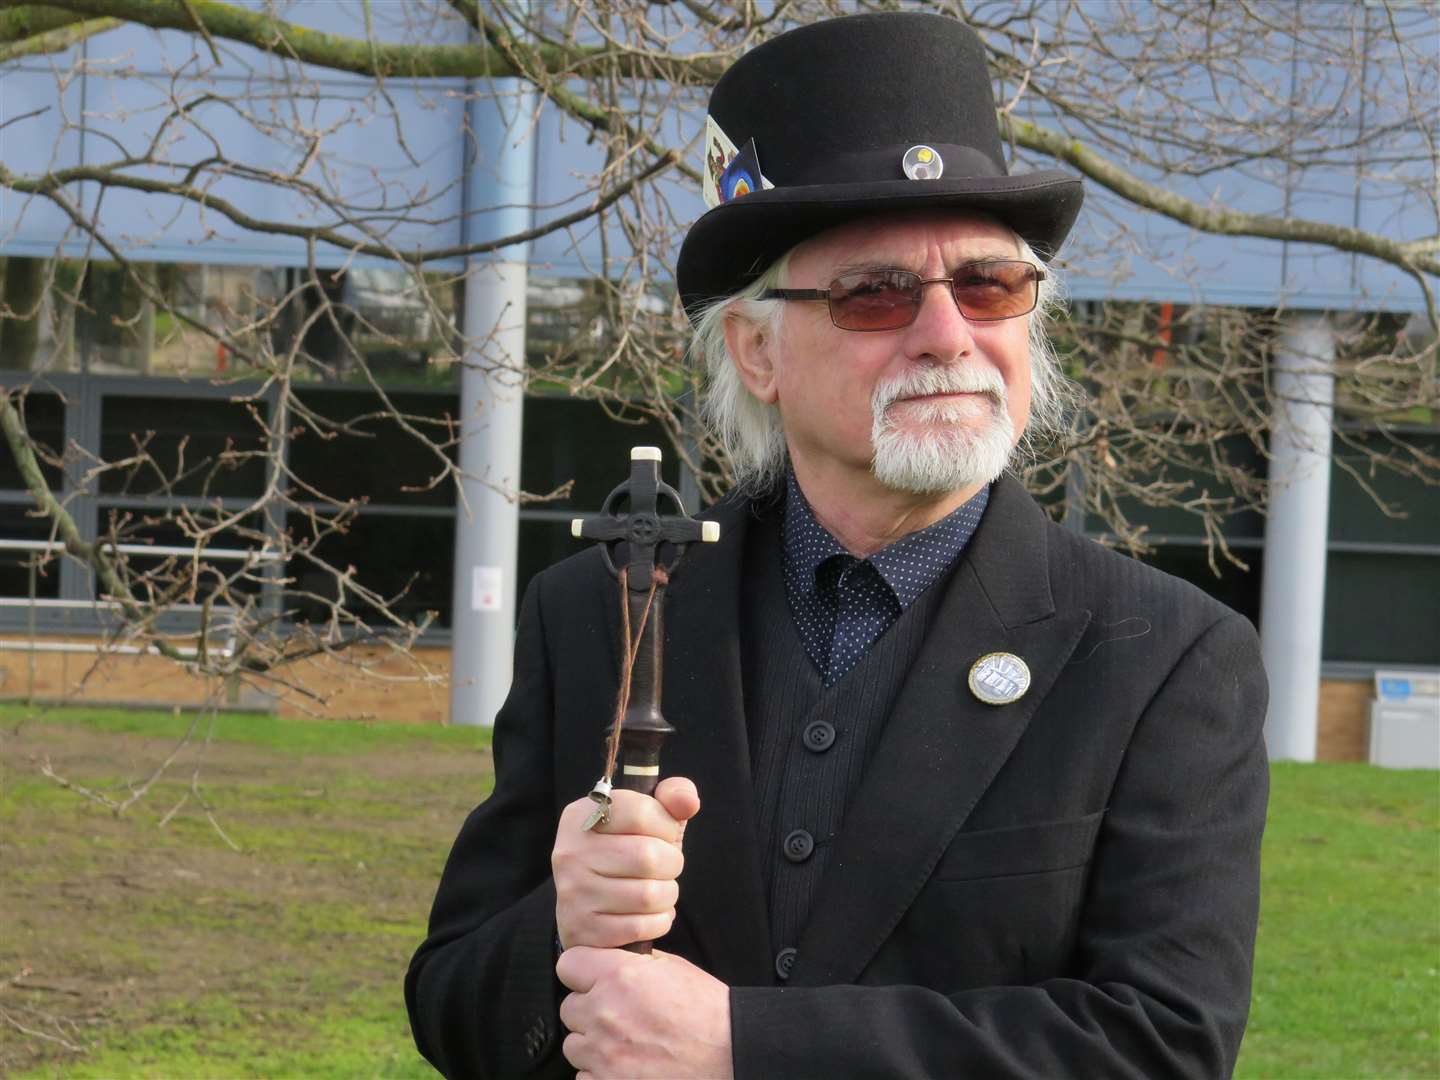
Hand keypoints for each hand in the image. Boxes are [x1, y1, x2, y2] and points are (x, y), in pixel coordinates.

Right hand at [552, 776, 700, 949]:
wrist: (588, 905)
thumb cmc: (626, 851)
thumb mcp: (647, 816)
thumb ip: (671, 796)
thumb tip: (688, 802)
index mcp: (582, 815)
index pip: (641, 812)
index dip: (666, 826)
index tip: (665, 835)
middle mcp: (570, 852)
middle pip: (648, 856)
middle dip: (672, 864)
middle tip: (665, 867)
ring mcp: (573, 893)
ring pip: (648, 895)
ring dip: (668, 895)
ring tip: (659, 890)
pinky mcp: (582, 929)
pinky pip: (641, 927)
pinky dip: (658, 921)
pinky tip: (649, 914)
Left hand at [558, 946, 731, 1079]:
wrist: (727, 1050)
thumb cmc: (705, 1010)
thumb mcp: (671, 967)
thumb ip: (634, 963)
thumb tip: (611, 961)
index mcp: (618, 976)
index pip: (568, 965)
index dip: (582, 971)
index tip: (592, 979)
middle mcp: (605, 1012)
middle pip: (569, 1008)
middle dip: (589, 1010)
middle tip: (617, 1015)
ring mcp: (604, 1053)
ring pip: (573, 1045)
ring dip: (592, 1043)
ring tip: (623, 1042)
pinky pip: (584, 1077)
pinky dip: (599, 1073)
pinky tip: (625, 1064)